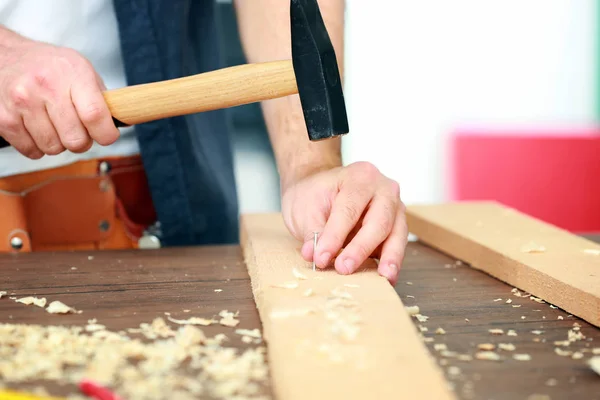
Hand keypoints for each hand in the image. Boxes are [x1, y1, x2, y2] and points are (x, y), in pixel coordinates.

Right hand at [0, 34, 118, 157]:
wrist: (5, 56)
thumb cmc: (50, 67)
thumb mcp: (81, 70)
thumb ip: (103, 98)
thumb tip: (125, 121)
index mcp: (72, 74)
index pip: (95, 115)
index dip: (106, 134)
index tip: (107, 135)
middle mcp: (45, 86)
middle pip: (75, 140)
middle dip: (82, 142)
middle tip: (78, 131)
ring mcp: (22, 102)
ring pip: (53, 148)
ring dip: (59, 144)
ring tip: (54, 125)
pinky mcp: (4, 118)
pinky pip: (31, 151)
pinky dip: (37, 146)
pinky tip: (37, 128)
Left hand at [281, 161, 407, 284]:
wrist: (321, 188)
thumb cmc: (315, 194)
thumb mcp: (305, 208)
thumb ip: (312, 232)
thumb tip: (314, 255)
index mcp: (359, 177)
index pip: (348, 210)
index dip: (335, 236)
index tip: (320, 258)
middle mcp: (383, 189)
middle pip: (378, 221)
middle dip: (361, 248)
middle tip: (344, 269)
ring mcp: (394, 207)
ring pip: (396, 233)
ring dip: (389, 257)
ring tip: (384, 277)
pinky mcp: (396, 226)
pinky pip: (396, 244)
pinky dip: (391, 260)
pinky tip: (387, 277)